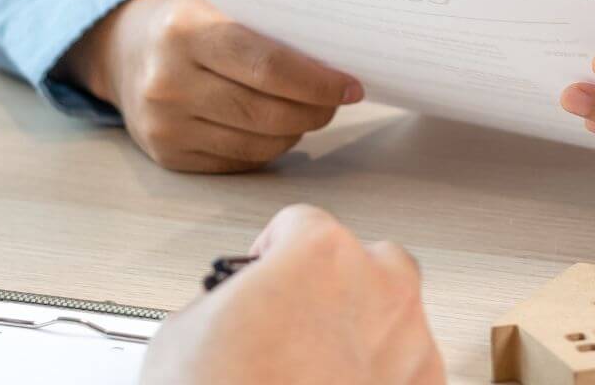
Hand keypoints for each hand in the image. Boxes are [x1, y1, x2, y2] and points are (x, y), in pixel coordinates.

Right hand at [62, 0, 361, 171]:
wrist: (124, 50)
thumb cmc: (190, 21)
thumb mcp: (218, 2)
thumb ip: (268, 22)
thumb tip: (337, 55)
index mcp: (186, 31)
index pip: (267, 66)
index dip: (317, 81)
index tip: (351, 86)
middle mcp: (168, 82)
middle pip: (266, 111)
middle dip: (315, 110)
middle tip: (338, 101)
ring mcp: (165, 125)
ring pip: (257, 142)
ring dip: (296, 130)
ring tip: (311, 112)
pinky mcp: (168, 156)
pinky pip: (239, 161)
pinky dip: (268, 147)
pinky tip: (276, 128)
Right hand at [142, 205, 443, 384]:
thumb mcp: (185, 329)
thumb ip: (227, 297)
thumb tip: (234, 306)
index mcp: (321, 254)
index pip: (300, 225)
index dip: (272, 251)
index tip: (264, 272)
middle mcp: (379, 289)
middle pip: (364, 262)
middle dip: (332, 284)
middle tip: (292, 318)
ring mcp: (410, 345)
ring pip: (393, 317)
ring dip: (360, 332)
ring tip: (312, 367)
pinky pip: (408, 370)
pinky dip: (381, 378)